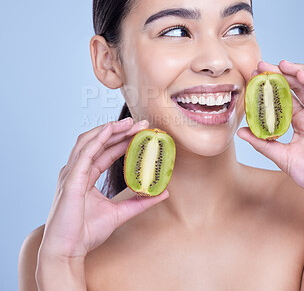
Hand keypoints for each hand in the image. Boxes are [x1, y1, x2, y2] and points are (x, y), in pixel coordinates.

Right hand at [39, 118, 168, 260]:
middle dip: (120, 130)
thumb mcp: (120, 213)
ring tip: (129, 122)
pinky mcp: (71, 179)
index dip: (123, 140)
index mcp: (86, 176)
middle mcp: (78, 171)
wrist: (68, 252)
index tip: (141, 133)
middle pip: (100, 143)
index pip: (106, 151)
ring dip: (110, 129)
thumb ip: (140, 201)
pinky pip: (85, 153)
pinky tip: (110, 129)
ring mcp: (72, 173)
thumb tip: (163, 193)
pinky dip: (98, 138)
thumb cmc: (86, 233)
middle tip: (141, 124)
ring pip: (90, 142)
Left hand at [237, 60, 303, 210]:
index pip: (286, 96)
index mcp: (302, 121)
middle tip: (262, 66)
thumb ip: (262, 143)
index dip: (271, 85)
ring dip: (298, 72)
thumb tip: (240, 131)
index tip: (254, 76)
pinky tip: (300, 74)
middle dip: (281, 73)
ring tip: (281, 64)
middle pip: (298, 86)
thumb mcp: (281, 156)